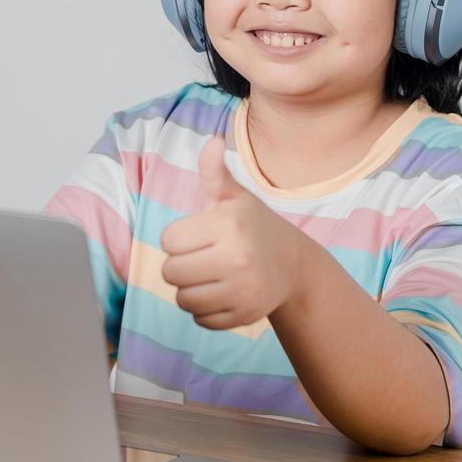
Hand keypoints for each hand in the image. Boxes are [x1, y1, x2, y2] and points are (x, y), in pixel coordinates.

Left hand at [158, 136, 313, 329]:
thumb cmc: (254, 226)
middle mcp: (237, 257)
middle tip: (204, 257)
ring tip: (211, 275)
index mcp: (228, 224)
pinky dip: (205, 310)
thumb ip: (214, 172)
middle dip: (181, 265)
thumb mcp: (235, 197)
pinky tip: (223, 292)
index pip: (168, 241)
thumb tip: (212, 142)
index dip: (179, 238)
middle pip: (171, 272)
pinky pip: (200, 319)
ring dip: (190, 289)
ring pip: (182, 299)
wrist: (294, 265)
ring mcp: (243, 290)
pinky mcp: (244, 316)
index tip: (200, 235)